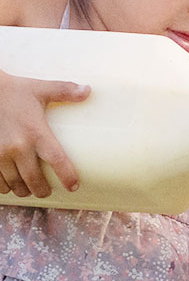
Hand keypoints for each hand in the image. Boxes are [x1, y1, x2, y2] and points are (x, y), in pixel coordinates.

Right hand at [0, 69, 89, 197]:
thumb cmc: (14, 91)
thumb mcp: (40, 89)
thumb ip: (65, 91)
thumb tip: (89, 90)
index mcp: (36, 131)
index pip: (57, 160)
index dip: (67, 176)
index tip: (73, 186)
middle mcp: (18, 146)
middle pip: (34, 180)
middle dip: (42, 190)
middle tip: (46, 191)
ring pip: (14, 184)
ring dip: (23, 189)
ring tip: (27, 188)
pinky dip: (3, 186)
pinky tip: (9, 183)